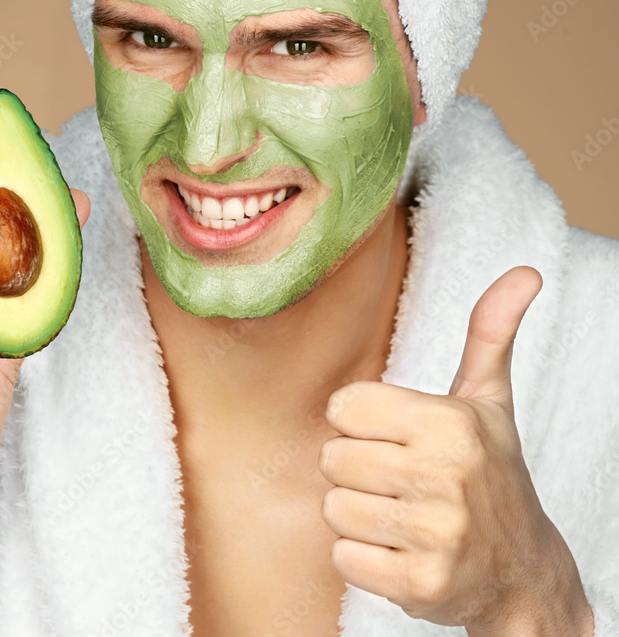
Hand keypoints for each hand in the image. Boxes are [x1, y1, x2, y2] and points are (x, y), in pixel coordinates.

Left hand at [318, 266, 593, 634]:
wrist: (522, 570)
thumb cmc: (491, 472)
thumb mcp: (490, 399)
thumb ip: (491, 332)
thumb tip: (525, 272)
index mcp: (450, 422)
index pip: (344, 406)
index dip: (359, 421)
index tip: (392, 434)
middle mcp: (444, 476)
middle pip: (333, 458)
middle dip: (355, 468)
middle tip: (396, 477)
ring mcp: (434, 535)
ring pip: (334, 508)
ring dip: (356, 514)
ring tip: (398, 512)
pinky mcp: (420, 586)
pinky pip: (343, 558)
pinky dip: (361, 557)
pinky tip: (398, 549)